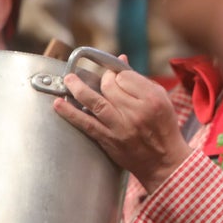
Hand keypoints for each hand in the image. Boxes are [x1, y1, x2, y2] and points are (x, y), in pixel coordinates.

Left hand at [53, 57, 191, 192]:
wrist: (164, 161)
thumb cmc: (164, 127)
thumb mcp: (162, 99)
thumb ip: (140, 81)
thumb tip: (121, 61)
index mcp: (152, 98)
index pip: (126, 76)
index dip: (118, 73)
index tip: (115, 75)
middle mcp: (137, 111)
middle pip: (110, 86)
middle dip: (102, 80)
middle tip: (102, 81)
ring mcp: (121, 127)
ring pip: (95, 102)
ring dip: (78, 89)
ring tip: (68, 80)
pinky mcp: (109, 140)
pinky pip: (87, 124)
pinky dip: (71, 113)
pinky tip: (59, 105)